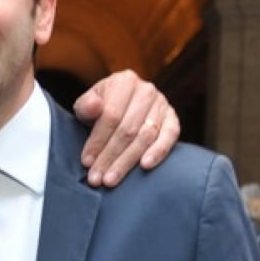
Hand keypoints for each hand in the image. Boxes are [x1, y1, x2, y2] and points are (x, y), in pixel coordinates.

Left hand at [73, 70, 179, 186]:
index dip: (98, 140)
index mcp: (124, 81)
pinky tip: (145, 166)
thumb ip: (86, 106)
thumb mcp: (87, 104)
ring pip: (145, 136)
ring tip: (112, 179)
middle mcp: (146, 90)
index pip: (111, 115)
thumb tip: (93, 106)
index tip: (86, 162)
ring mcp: (162, 103)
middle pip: (128, 129)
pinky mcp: (173, 118)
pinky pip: (170, 136)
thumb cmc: (100, 107)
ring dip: (128, 161)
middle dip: (110, 156)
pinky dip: (158, 152)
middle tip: (98, 178)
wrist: (121, 103)